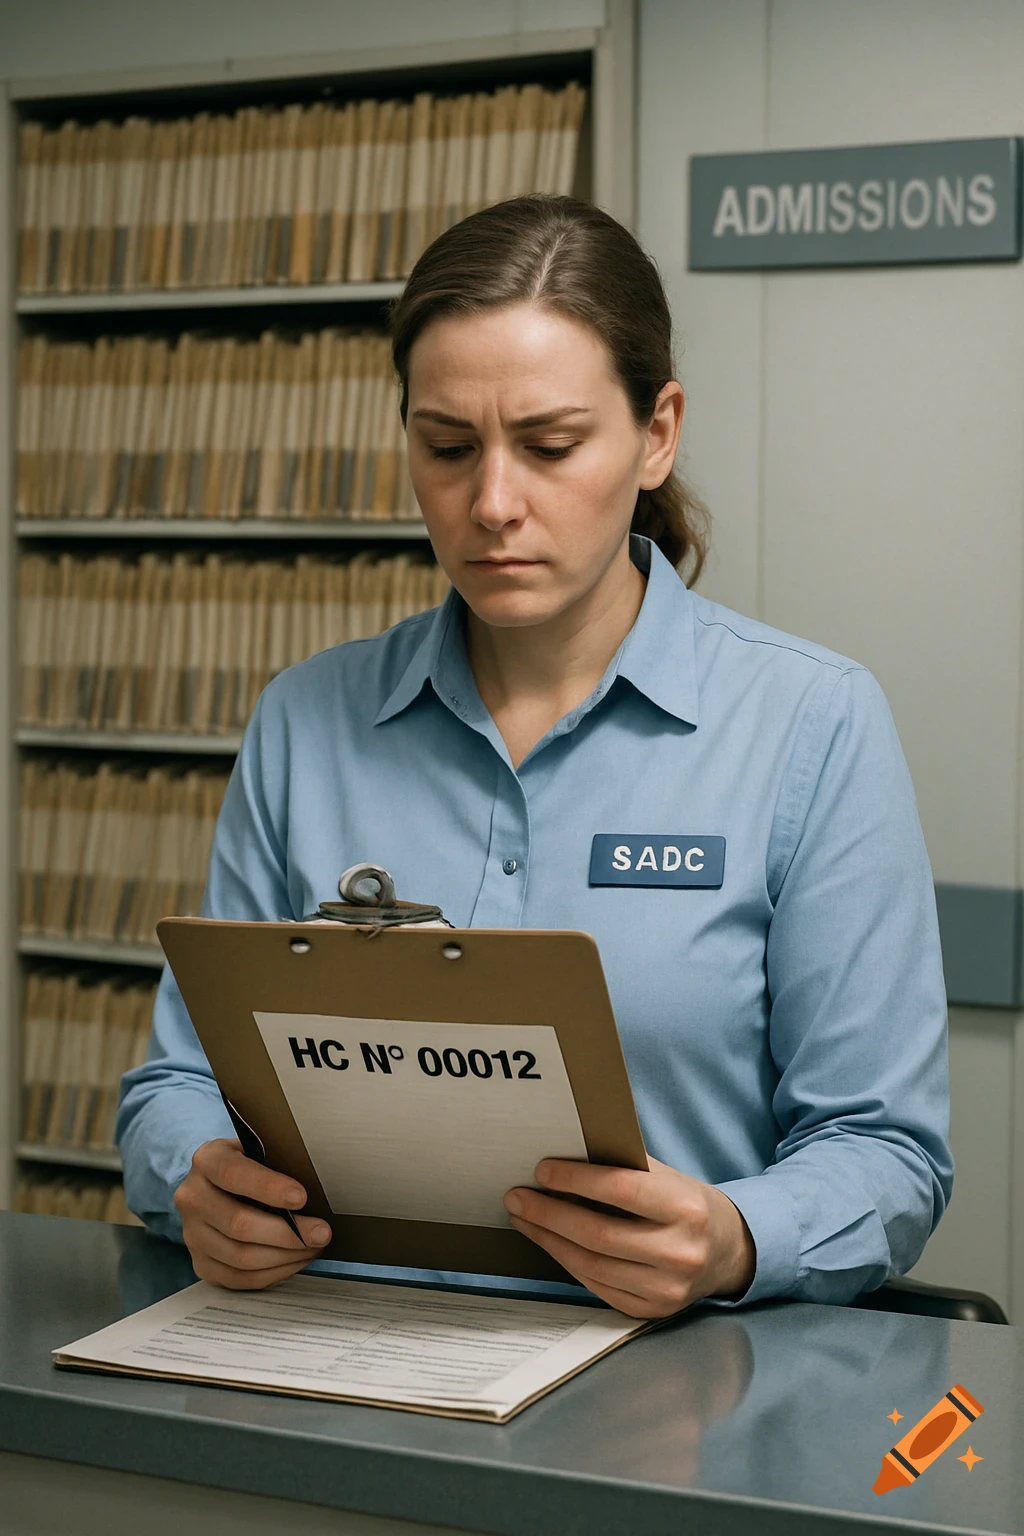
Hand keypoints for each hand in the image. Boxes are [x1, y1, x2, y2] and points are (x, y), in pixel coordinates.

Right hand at [173, 1138, 331, 1288]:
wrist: (218, 1185)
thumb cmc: (250, 1165)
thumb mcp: (259, 1149)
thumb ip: (277, 1162)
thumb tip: (317, 1186)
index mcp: (207, 1160)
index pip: (234, 1175)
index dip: (269, 1188)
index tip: (302, 1197)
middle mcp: (192, 1198)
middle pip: (239, 1224)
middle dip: (288, 1233)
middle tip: (321, 1233)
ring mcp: (193, 1235)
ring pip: (240, 1257)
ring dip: (284, 1256)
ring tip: (312, 1247)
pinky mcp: (201, 1264)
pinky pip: (239, 1278)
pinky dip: (273, 1273)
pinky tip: (295, 1261)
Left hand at [503, 1157, 755, 1317]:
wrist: (726, 1251)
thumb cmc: (686, 1203)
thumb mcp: (667, 1177)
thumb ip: (624, 1167)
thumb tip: (564, 1154)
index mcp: (687, 1208)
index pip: (622, 1190)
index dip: (577, 1179)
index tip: (542, 1170)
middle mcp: (680, 1253)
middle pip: (599, 1234)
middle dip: (549, 1214)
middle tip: (517, 1196)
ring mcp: (667, 1289)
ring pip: (591, 1265)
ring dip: (549, 1239)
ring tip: (524, 1217)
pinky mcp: (652, 1311)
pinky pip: (597, 1287)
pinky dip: (567, 1262)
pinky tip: (550, 1242)